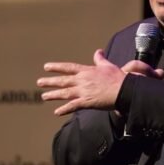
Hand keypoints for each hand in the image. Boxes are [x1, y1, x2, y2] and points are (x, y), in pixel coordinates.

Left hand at [38, 50, 162, 115]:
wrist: (124, 89)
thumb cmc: (118, 78)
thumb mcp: (108, 65)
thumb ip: (100, 59)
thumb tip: (98, 51)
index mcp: (87, 71)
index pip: (68, 67)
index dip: (57, 67)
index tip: (46, 67)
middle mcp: (82, 80)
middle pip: (63, 80)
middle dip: (50, 81)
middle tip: (39, 82)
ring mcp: (83, 91)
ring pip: (64, 93)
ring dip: (53, 94)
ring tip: (44, 96)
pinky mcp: (87, 101)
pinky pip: (73, 106)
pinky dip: (64, 109)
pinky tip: (56, 112)